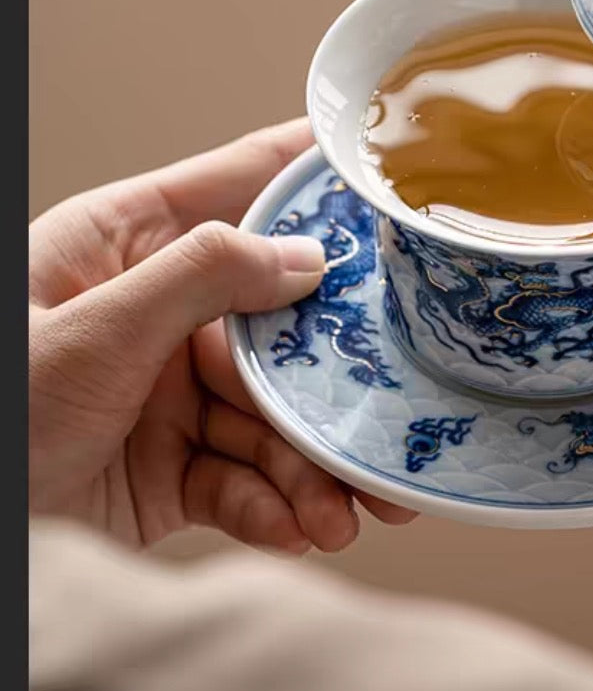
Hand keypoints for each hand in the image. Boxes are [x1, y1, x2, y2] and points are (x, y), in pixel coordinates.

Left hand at [29, 120, 415, 551]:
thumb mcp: (93, 327)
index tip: (387, 162)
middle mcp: (157, 314)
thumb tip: (306, 256)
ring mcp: (165, 396)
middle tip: (401, 395)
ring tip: (355, 506)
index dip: (307, 170)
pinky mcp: (168, 473)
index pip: (233, 186)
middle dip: (339, 371)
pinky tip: (304, 528)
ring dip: (316, 463)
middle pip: (276, 324)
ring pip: (271, 416)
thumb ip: (202, 278)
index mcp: (127, 247)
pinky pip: (241, 483)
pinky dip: (276, 508)